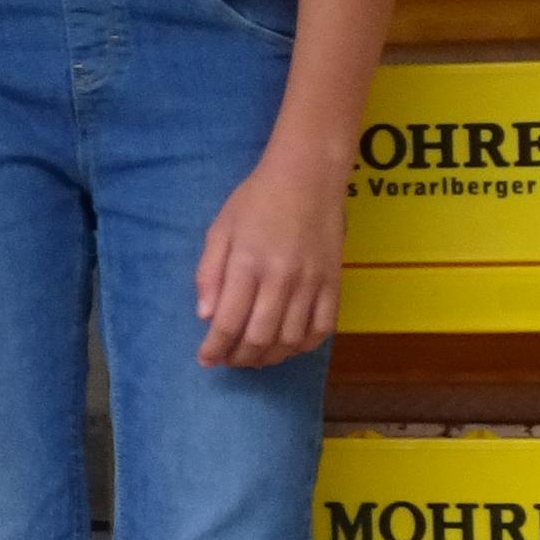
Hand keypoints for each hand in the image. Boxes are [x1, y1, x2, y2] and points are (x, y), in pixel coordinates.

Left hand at [197, 148, 347, 369]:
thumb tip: (205, 315)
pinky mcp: (334, 282)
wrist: (308, 178)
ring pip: (292, 338)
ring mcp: (312, 283)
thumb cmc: (256, 201)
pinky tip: (289, 346)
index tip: (205, 360)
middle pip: (260, 337)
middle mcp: (281, 279)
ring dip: (270, 356)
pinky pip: (324, 327)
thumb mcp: (220, 230)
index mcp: (247, 265)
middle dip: (240, 357)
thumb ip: (209, 274)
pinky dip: (305, 345)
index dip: (215, 348)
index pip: (228, 322)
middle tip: (228, 360)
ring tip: (254, 357)